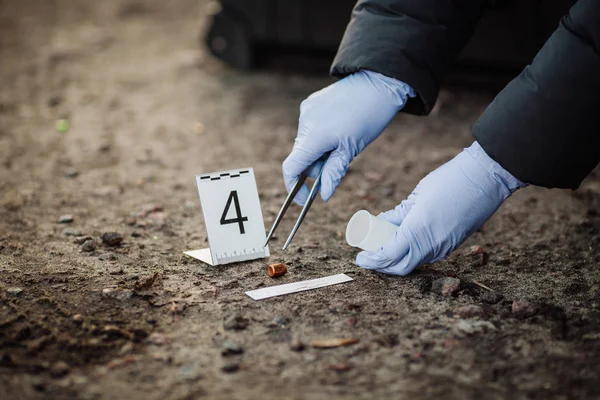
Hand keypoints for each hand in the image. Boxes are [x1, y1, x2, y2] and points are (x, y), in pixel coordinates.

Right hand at [282, 70, 414, 204]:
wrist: (377, 82)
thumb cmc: (368, 116)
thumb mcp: (352, 149)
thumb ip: (333, 172)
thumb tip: (323, 195)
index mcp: (314, 136)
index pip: (291, 168)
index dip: (294, 187)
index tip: (304, 199)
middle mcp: (305, 122)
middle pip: (301, 156)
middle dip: (316, 167)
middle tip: (339, 162)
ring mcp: (306, 111)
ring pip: (306, 143)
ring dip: (320, 151)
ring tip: (344, 140)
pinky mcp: (310, 103)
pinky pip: (310, 128)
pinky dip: (320, 136)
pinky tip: (339, 128)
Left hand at [356, 142, 525, 275]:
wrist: (486, 179)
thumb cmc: (450, 181)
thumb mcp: (417, 195)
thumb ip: (399, 213)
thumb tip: (381, 222)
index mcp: (418, 230)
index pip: (389, 255)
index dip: (372, 260)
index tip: (360, 257)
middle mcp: (432, 244)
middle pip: (401, 266)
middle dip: (381, 266)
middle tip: (368, 257)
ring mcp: (445, 247)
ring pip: (415, 263)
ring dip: (397, 261)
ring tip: (383, 249)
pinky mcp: (453, 244)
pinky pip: (427, 256)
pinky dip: (411, 254)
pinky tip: (403, 245)